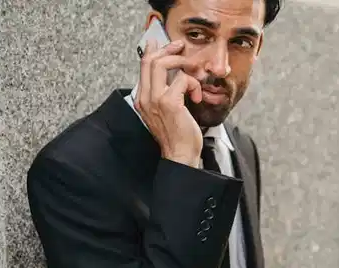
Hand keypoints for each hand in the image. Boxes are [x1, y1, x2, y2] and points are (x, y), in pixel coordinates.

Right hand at [134, 39, 204, 167]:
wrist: (180, 154)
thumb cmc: (177, 134)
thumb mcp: (167, 110)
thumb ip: (166, 92)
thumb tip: (173, 74)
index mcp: (142, 98)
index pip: (143, 66)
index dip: (153, 50)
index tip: (162, 42)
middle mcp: (145, 97)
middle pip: (150, 60)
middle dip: (169, 51)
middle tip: (182, 49)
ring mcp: (155, 99)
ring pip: (163, 65)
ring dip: (183, 66)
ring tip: (194, 79)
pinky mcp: (169, 102)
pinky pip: (182, 79)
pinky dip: (193, 85)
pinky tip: (196, 97)